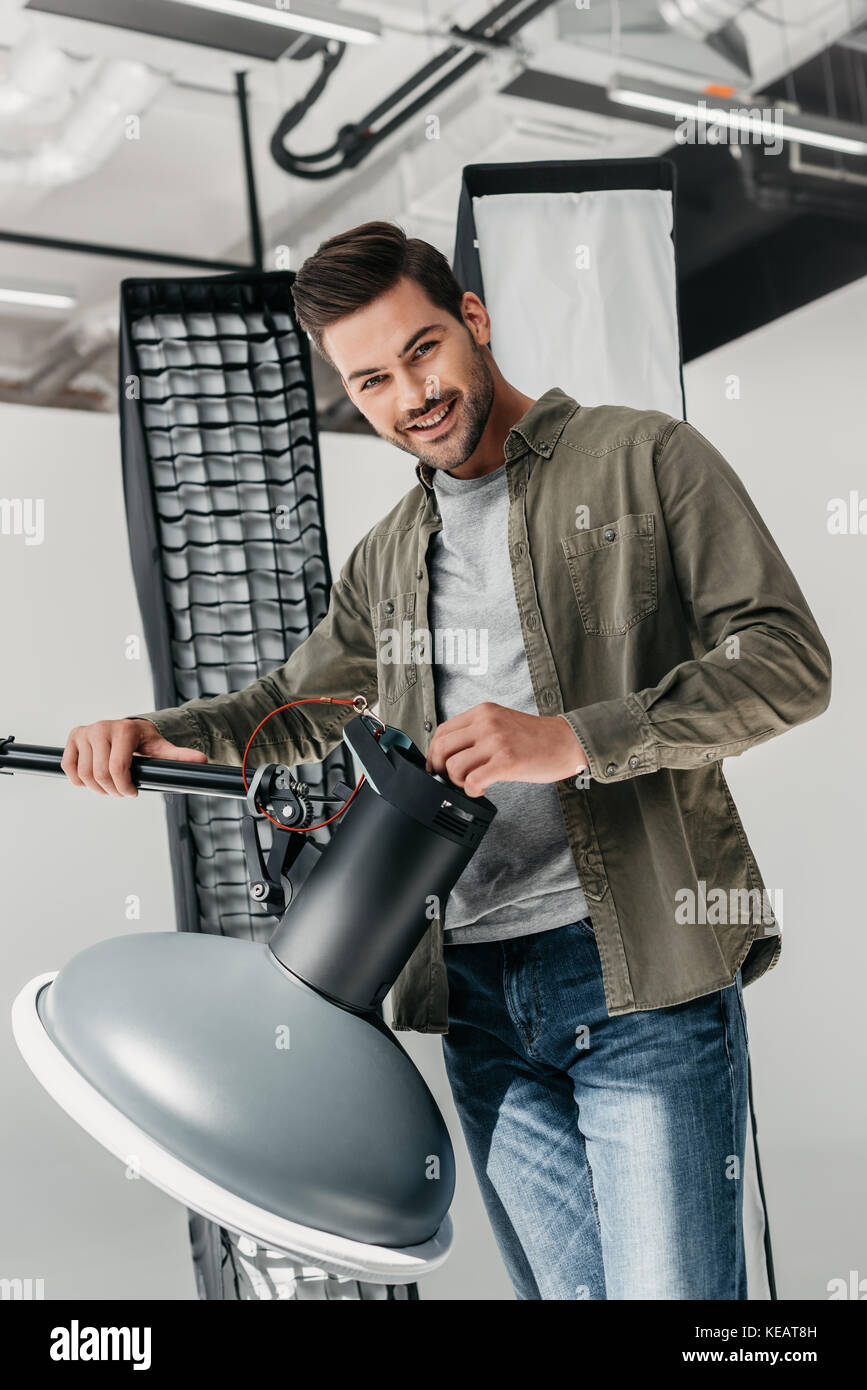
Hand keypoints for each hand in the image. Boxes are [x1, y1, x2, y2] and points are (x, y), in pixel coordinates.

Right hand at [61, 718, 207, 797]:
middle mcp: (103, 728)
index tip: (132, 793)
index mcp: (126, 730)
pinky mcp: (74, 736)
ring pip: (84, 773)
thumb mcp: (161, 748)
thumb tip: (202, 761)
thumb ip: (179, 756)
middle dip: (112, 791)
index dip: (124, 787)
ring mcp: (86, 731)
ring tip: (109, 788)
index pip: (118, 768)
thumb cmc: (144, 742)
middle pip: (100, 774)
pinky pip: (69, 766)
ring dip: (96, 788)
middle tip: (121, 793)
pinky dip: (77, 779)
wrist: (127, 729)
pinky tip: (90, 781)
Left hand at [424, 702, 587, 796]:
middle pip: (441, 747)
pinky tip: (482, 790)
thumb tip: (450, 754)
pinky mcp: (506, 762)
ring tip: (471, 784)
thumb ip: (477, 731)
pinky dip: (471, 791)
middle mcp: (486, 723)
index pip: (442, 731)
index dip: (433, 753)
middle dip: (439, 769)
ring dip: (457, 782)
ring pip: (453, 766)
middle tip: (450, 779)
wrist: (567, 742)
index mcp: (483, 712)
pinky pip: (472, 781)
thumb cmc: (536, 738)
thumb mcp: (502, 722)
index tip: (437, 766)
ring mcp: (496, 742)